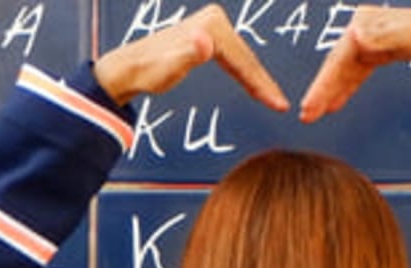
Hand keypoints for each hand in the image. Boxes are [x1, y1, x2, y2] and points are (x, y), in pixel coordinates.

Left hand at [93, 5, 289, 109]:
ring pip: (242, 57)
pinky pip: (234, 57)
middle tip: (281, 105)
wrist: (129, 69)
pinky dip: (245, 72)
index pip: (244, 58)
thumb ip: (187, 54)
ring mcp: (211, 25)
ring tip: (274, 100)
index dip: (261, 83)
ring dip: (258, 79)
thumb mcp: (169, 66)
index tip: (277, 103)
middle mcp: (213, 19)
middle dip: (264, 82)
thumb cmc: (148, 71)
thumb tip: (205, 41)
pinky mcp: (208, 35)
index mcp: (212, 24)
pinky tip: (254, 85)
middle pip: (246, 56)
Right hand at [299, 7, 410, 122]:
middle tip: (307, 114)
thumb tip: (356, 36)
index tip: (312, 104)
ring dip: (331, 91)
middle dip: (322, 90)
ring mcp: (371, 40)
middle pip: (338, 62)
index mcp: (367, 21)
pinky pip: (357, 72)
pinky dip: (347, 87)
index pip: (339, 55)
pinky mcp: (380, 51)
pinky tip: (337, 102)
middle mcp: (365, 28)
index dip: (324, 82)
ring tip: (316, 113)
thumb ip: (382, 38)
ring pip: (345, 69)